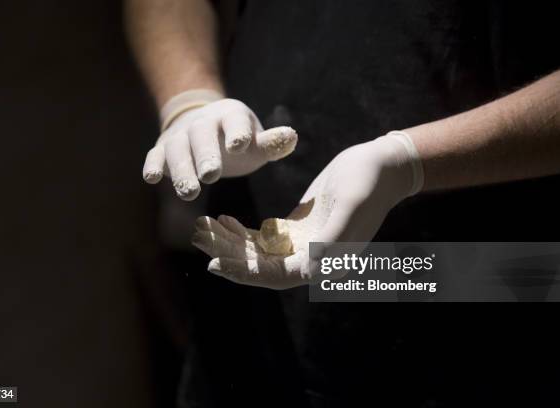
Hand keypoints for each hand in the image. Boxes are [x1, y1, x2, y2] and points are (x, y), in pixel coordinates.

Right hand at [143, 90, 297, 200]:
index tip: (239, 145)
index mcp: (230, 116)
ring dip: (182, 170)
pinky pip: (156, 154)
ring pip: (178, 149)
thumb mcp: (256, 142)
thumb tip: (292, 137)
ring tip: (190, 193)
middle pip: (202, 137)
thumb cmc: (236, 140)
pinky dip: (153, 164)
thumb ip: (271, 143)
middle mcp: (202, 123)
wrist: (201, 125)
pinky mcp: (162, 148)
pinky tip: (152, 177)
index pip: (234, 122)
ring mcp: (180, 135)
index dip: (237, 132)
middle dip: (206, 156)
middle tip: (211, 176)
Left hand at [191, 132, 422, 288]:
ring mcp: (303, 245)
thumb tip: (312, 273)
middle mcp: (310, 259)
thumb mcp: (351, 207)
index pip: (275, 276)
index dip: (244, 273)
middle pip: (260, 265)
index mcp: (323, 261)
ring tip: (204, 227)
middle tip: (199, 237)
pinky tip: (225, 219)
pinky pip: (264, 237)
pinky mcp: (299, 229)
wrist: (380, 166)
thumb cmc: (368, 184)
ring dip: (230, 243)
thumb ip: (334, 241)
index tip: (214, 263)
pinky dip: (243, 232)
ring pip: (258, 252)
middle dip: (228, 254)